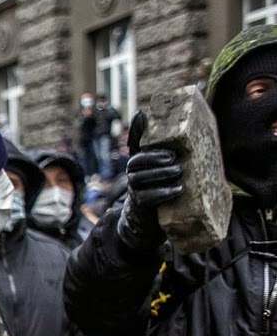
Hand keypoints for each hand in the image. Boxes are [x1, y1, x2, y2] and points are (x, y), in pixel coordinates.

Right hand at [118, 112, 182, 249]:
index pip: (135, 143)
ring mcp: (134, 189)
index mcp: (141, 161)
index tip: (142, 114)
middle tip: (173, 157)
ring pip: (139, 178)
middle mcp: (133, 173)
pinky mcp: (139, 205)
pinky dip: (162, 192)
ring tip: (178, 171)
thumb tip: (202, 133)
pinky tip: (177, 190)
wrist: (150, 222)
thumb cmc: (166, 189)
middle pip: (135, 161)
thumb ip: (180, 154)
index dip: (136, 130)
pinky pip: (146, 197)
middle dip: (153, 157)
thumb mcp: (171, 170)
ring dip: (159, 174)